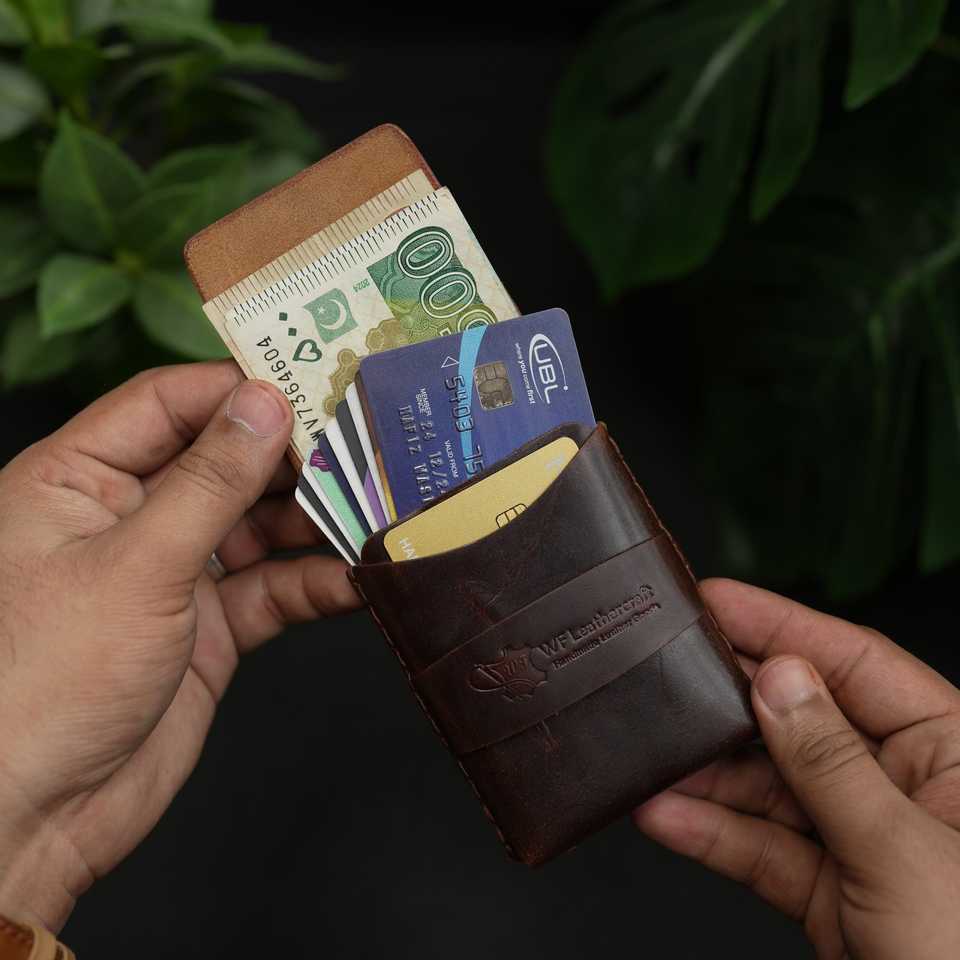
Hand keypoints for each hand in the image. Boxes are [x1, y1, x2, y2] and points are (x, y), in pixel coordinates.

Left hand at [0, 362, 359, 930]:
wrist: (36, 817)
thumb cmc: (46, 680)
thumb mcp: (137, 564)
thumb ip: (209, 482)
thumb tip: (265, 404)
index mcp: (81, 478)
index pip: (168, 403)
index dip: (238, 387)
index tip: (312, 379)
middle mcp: (131, 515)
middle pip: (225, 460)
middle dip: (293, 455)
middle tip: (365, 442)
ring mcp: (175, 571)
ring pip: (260, 523)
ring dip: (316, 519)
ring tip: (376, 506)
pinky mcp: (211, 625)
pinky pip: (275, 587)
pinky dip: (317, 582)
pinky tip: (358, 578)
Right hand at [634, 579, 959, 958]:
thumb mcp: (903, 854)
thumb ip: (832, 764)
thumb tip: (781, 680)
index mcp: (951, 752)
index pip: (854, 665)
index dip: (780, 626)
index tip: (715, 601)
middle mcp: (905, 786)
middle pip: (801, 720)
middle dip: (730, 704)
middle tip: (665, 673)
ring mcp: (863, 840)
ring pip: (770, 786)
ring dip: (706, 778)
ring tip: (651, 759)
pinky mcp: (830, 891)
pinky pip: (761, 848)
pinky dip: (711, 834)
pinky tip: (665, 816)